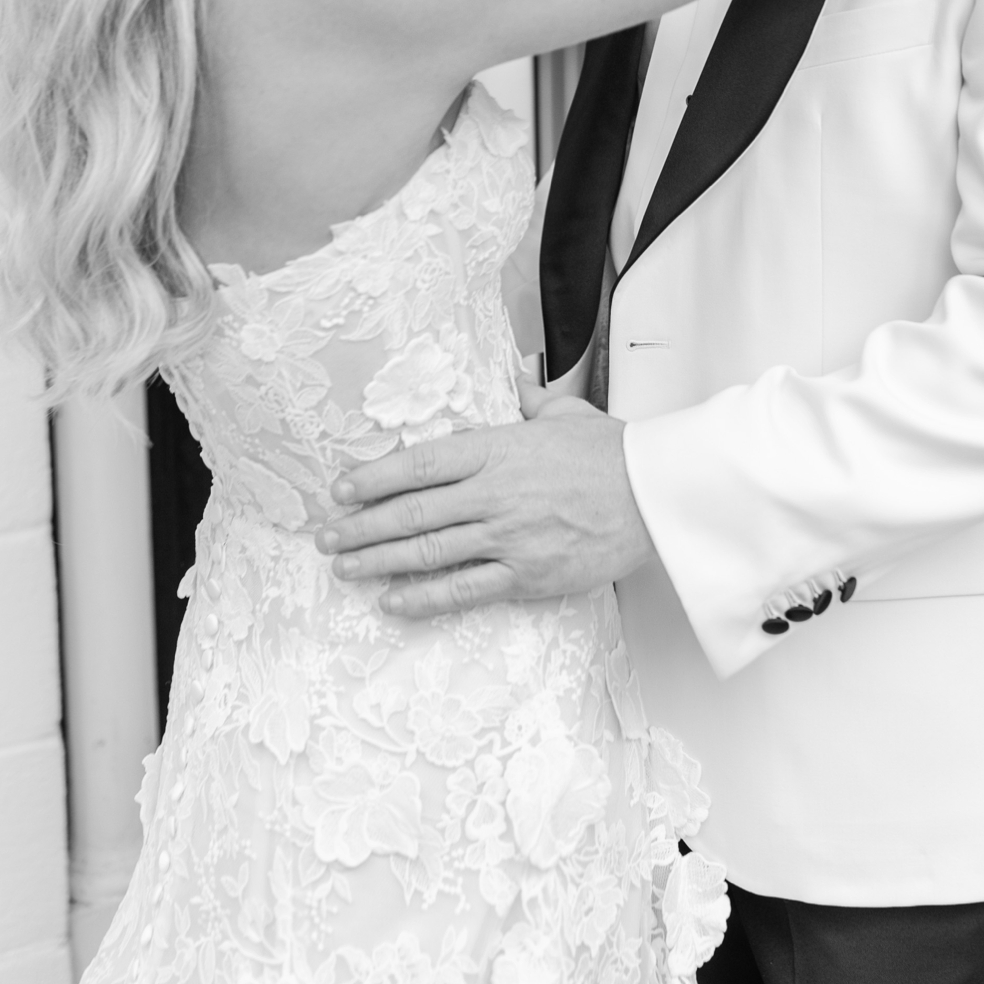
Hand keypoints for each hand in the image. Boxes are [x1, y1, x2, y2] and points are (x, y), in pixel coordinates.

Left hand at [315, 384, 654, 617]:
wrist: (656, 496)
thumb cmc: (613, 453)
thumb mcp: (565, 413)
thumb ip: (531, 400)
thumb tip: (518, 384)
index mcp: (496, 448)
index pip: (418, 463)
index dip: (373, 477)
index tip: (342, 489)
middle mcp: (492, 493)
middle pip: (410, 511)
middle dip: (360, 525)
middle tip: (327, 535)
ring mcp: (506, 538)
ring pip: (426, 552)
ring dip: (378, 561)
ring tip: (346, 566)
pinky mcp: (525, 576)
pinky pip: (462, 590)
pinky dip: (423, 598)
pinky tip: (393, 600)